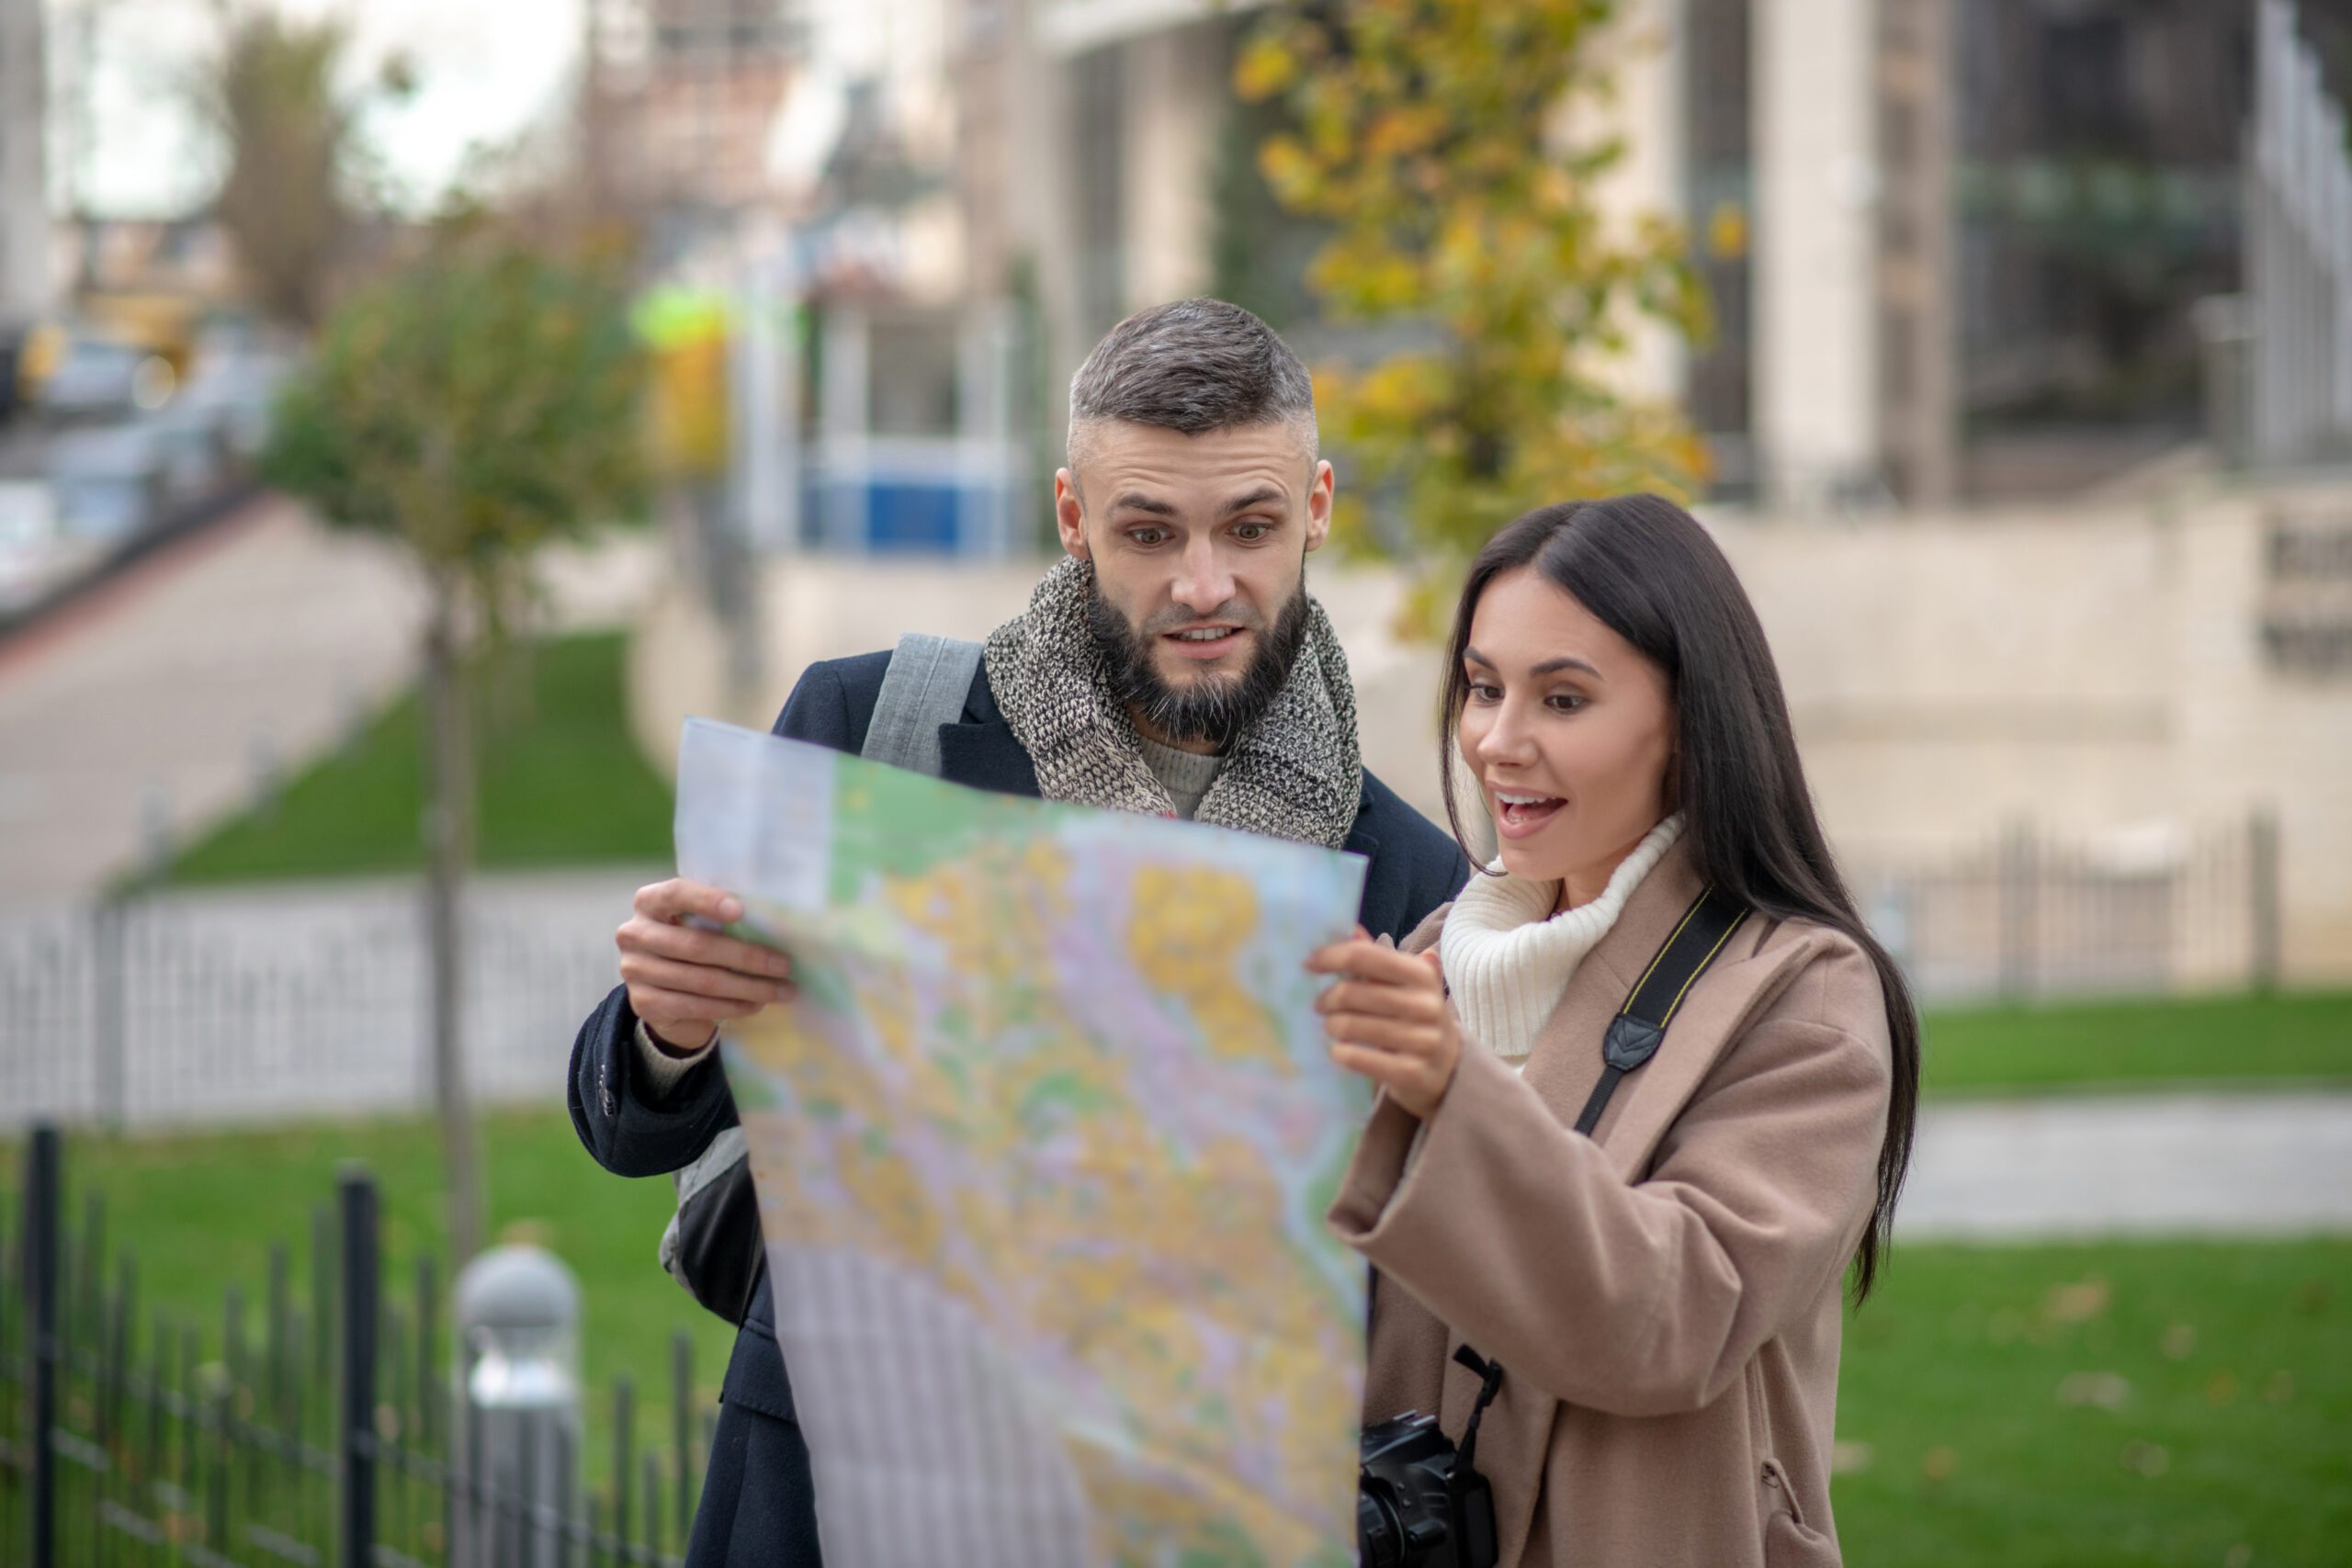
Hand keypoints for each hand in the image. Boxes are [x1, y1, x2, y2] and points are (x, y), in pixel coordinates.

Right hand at [617, 879, 795, 1052]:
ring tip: (781, 990)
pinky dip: (732, 1007)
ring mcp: (635, 971)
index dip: (707, 900)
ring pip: (702, 981)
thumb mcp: (698, 920)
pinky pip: (696, 1006)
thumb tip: (774, 919)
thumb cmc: (691, 940)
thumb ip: (721, 913)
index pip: (676, 893)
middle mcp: (634, 933)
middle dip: (747, 957)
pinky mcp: (644, 1004)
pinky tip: (756, 1005)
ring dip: (748, 987)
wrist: (662, 989)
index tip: (741, 910)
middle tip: (783, 965)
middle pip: (697, 945)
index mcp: (649, 902)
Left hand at [1305, 929, 1461, 1119]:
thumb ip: (1376, 959)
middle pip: (1352, 993)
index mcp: (1422, 975)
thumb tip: (1351, 929)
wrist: (1447, 1068)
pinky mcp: (1412, 1072)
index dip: (1330, 957)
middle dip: (1326, 999)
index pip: (1365, 957)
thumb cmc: (1414, 1017)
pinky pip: (1358, 1058)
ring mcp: (1422, 1040)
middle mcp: (1426, 1005)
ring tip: (1331, 1026)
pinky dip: (1340, 1053)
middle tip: (1319, 1005)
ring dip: (1331, 1026)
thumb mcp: (1403, 985)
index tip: (1308, 964)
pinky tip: (1339, 1051)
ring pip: (1351, 1026)